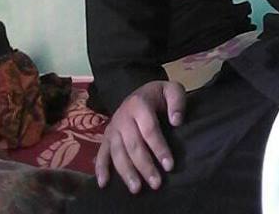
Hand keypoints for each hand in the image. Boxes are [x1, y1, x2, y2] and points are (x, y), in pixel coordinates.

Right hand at [94, 79, 185, 193]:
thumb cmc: (158, 95)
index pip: (149, 129)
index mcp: (139, 103)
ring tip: (137, 189)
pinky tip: (104, 183)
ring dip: (126, 172)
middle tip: (156, 183)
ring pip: (118, 152)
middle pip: (133, 144)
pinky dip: (100, 168)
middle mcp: (123, 116)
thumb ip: (177, 101)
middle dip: (145, 166)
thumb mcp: (172, 90)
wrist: (139, 93)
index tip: (169, 166)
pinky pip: (101, 153)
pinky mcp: (106, 136)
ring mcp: (113, 127)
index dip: (159, 148)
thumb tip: (176, 121)